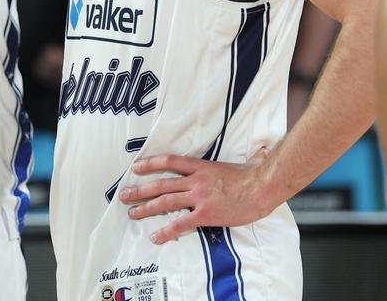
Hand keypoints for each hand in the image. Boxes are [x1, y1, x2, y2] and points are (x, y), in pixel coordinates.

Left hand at [119, 149, 271, 243]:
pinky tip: (155, 236)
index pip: (170, 161)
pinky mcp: (205, 214)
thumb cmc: (255, 176)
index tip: (136, 167)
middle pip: (161, 184)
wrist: (262, 188)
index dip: (151, 163)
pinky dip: (166, 230)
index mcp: (201, 167)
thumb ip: (249, 157)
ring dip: (146, 208)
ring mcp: (199, 197)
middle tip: (124, 195)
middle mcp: (196, 180)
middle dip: (140, 190)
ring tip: (132, 213)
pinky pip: (180, 224)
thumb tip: (262, 151)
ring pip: (165, 201)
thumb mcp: (246, 163)